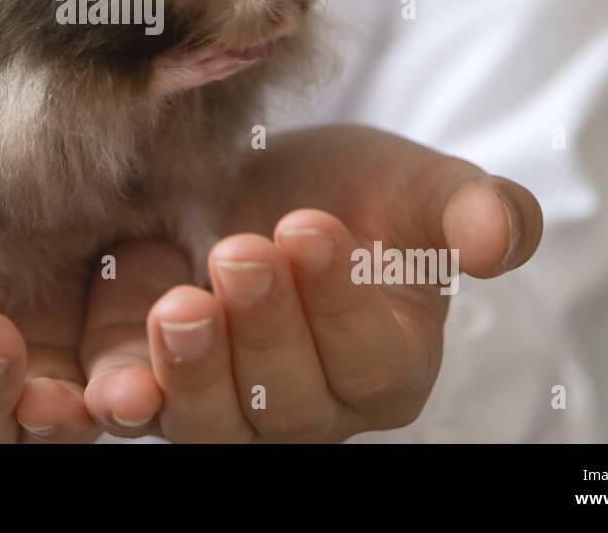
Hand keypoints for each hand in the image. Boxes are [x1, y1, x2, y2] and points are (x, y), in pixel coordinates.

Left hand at [78, 124, 543, 441]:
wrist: (260, 182)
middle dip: (266, 329)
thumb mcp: (417, 185)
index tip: (308, 226)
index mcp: (387, 366)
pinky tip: (110, 388)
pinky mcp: (156, 386)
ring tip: (181, 304)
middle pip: (291, 403)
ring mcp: (230, 409)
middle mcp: (312, 409)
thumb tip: (497, 243)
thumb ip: (475, 208)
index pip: (371, 361)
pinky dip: (125, 405)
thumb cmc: (353, 192)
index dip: (339, 303)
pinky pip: (141, 415)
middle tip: (242, 251)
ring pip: (215, 425)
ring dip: (195, 372)